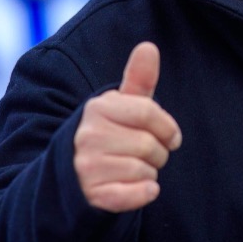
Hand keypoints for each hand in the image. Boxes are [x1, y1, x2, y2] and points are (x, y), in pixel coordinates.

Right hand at [74, 42, 181, 212]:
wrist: (72, 176)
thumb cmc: (107, 135)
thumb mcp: (120, 106)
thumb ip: (138, 79)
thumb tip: (149, 46)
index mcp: (98, 108)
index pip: (149, 112)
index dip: (167, 127)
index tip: (170, 137)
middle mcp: (88, 136)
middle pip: (150, 145)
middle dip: (157, 154)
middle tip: (143, 156)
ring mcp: (87, 167)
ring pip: (145, 171)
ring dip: (148, 174)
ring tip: (131, 170)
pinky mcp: (92, 195)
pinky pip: (137, 194)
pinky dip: (144, 193)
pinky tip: (135, 188)